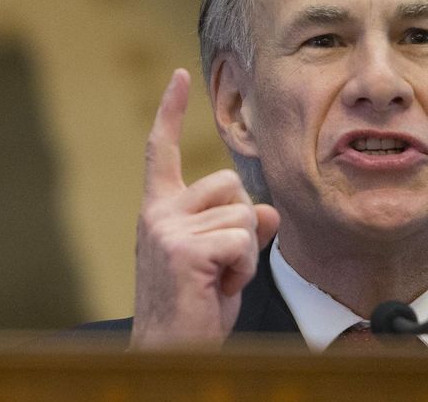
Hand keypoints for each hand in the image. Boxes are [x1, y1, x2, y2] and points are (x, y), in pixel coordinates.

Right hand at [130, 69, 279, 348]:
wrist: (171, 351)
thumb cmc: (197, 306)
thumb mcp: (223, 258)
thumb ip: (242, 226)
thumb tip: (269, 211)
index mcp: (161, 210)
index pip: (163, 151)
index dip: (171, 112)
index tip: (180, 76)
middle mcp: (158, 213)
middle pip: (231, 183)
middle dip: (242, 224)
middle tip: (220, 264)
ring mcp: (167, 229)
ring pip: (245, 213)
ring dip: (244, 252)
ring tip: (217, 280)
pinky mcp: (184, 249)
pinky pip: (244, 240)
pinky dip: (242, 269)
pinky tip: (217, 288)